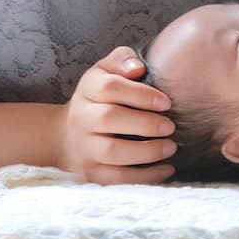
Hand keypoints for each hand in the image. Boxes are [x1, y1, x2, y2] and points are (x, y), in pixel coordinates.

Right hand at [55, 46, 176, 184]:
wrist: (66, 135)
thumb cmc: (99, 96)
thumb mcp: (106, 70)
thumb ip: (122, 60)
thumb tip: (138, 68)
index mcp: (88, 89)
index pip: (110, 87)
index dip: (140, 94)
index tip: (167, 102)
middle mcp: (81, 118)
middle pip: (110, 119)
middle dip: (145, 123)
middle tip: (171, 126)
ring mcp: (83, 148)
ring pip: (111, 152)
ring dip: (146, 152)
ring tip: (170, 148)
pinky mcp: (89, 173)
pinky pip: (115, 179)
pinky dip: (143, 177)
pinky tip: (166, 170)